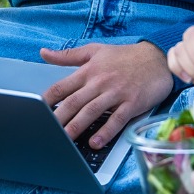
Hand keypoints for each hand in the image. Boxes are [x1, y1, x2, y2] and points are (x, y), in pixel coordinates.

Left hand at [40, 42, 175, 148]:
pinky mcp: (132, 103)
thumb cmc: (125, 56)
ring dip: (77, 127)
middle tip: (44, 132)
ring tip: (64, 140)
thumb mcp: (95, 50)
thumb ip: (68, 55)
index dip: (47, 100)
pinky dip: (105, 132)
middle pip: (73, 102)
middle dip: (57, 118)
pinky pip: (117, 119)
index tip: (35, 113)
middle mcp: (100, 82)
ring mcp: (116, 93)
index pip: (61, 87)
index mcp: (88, 71)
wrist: (158, 58)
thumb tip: (43, 53)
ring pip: (91, 112)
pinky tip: (95, 142)